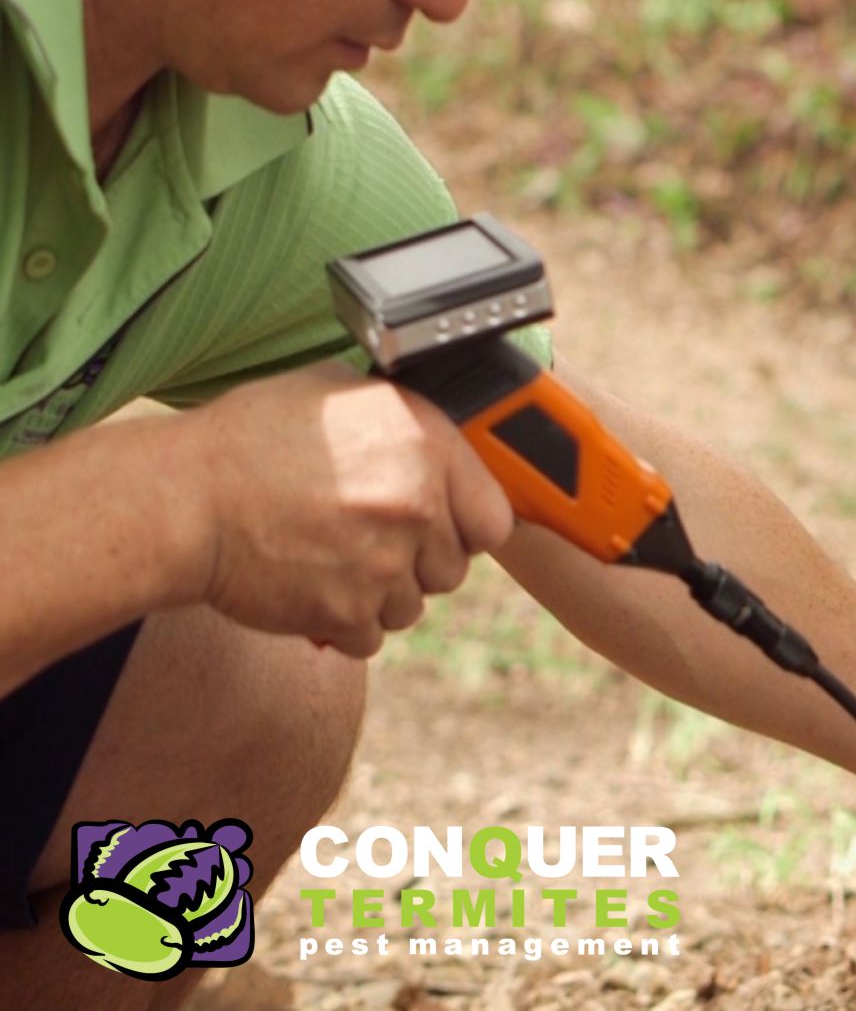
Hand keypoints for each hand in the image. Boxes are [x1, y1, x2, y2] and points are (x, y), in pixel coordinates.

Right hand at [186, 362, 512, 655]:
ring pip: (411, 607)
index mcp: (426, 444)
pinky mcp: (346, 612)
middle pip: (452, 570)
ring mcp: (384, 563)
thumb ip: (400, 421)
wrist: (186, 497)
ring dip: (378, 595)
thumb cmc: (250, 437)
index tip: (439, 526)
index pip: (494, 518)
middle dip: (416, 562)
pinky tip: (311, 586)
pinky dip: (342, 623)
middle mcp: (416, 505)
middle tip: (367, 541)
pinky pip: (369, 637)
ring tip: (330, 559)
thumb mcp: (338, 392)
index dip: (465, 526)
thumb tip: (431, 440)